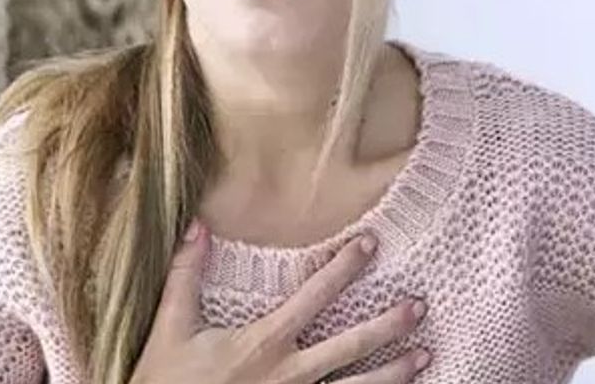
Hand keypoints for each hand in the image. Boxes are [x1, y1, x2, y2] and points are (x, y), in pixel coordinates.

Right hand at [128, 220, 432, 383]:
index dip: (344, 268)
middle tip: (420, 307)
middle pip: (351, 346)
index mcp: (264, 343)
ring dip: (394, 373)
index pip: (314, 297)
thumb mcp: (170, 328)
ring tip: (425, 357)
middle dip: (389, 325)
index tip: (370, 245)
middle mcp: (289, 376)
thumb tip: (197, 225)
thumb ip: (186, 276)